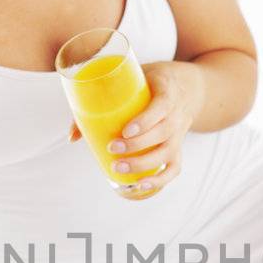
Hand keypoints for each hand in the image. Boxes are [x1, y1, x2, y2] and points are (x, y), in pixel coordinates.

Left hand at [106, 60, 202, 198]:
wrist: (191, 87)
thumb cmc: (154, 81)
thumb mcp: (135, 78)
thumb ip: (104, 99)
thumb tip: (72, 136)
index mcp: (168, 92)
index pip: (162, 107)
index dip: (145, 121)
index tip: (125, 130)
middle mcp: (177, 114)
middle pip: (163, 133)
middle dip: (137, 145)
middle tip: (112, 148)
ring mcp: (179, 133)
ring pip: (168, 152)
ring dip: (144, 163)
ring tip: (118, 167)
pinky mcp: (178, 147)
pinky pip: (174, 167)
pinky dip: (160, 179)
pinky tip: (141, 185)